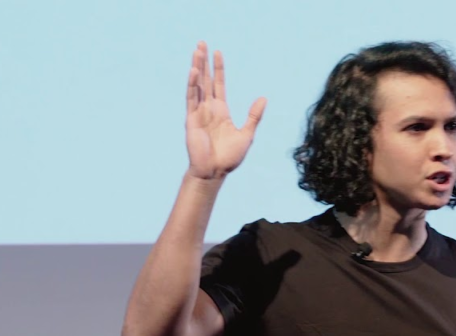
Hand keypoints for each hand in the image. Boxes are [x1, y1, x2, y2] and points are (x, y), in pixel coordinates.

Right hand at [185, 41, 266, 179]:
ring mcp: (199, 112)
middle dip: (204, 62)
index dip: (218, 68)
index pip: (219, 84)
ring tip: (196, 51)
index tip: (217, 52)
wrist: (215, 172)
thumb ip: (254, 116)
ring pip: (197, 85)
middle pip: (206, 80)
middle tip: (201, 43)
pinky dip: (192, 85)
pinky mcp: (191, 119)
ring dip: (197, 67)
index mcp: (222, 111)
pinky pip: (191, 99)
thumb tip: (263, 98)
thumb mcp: (247, 134)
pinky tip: (194, 71)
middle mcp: (209, 108)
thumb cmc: (230, 157)